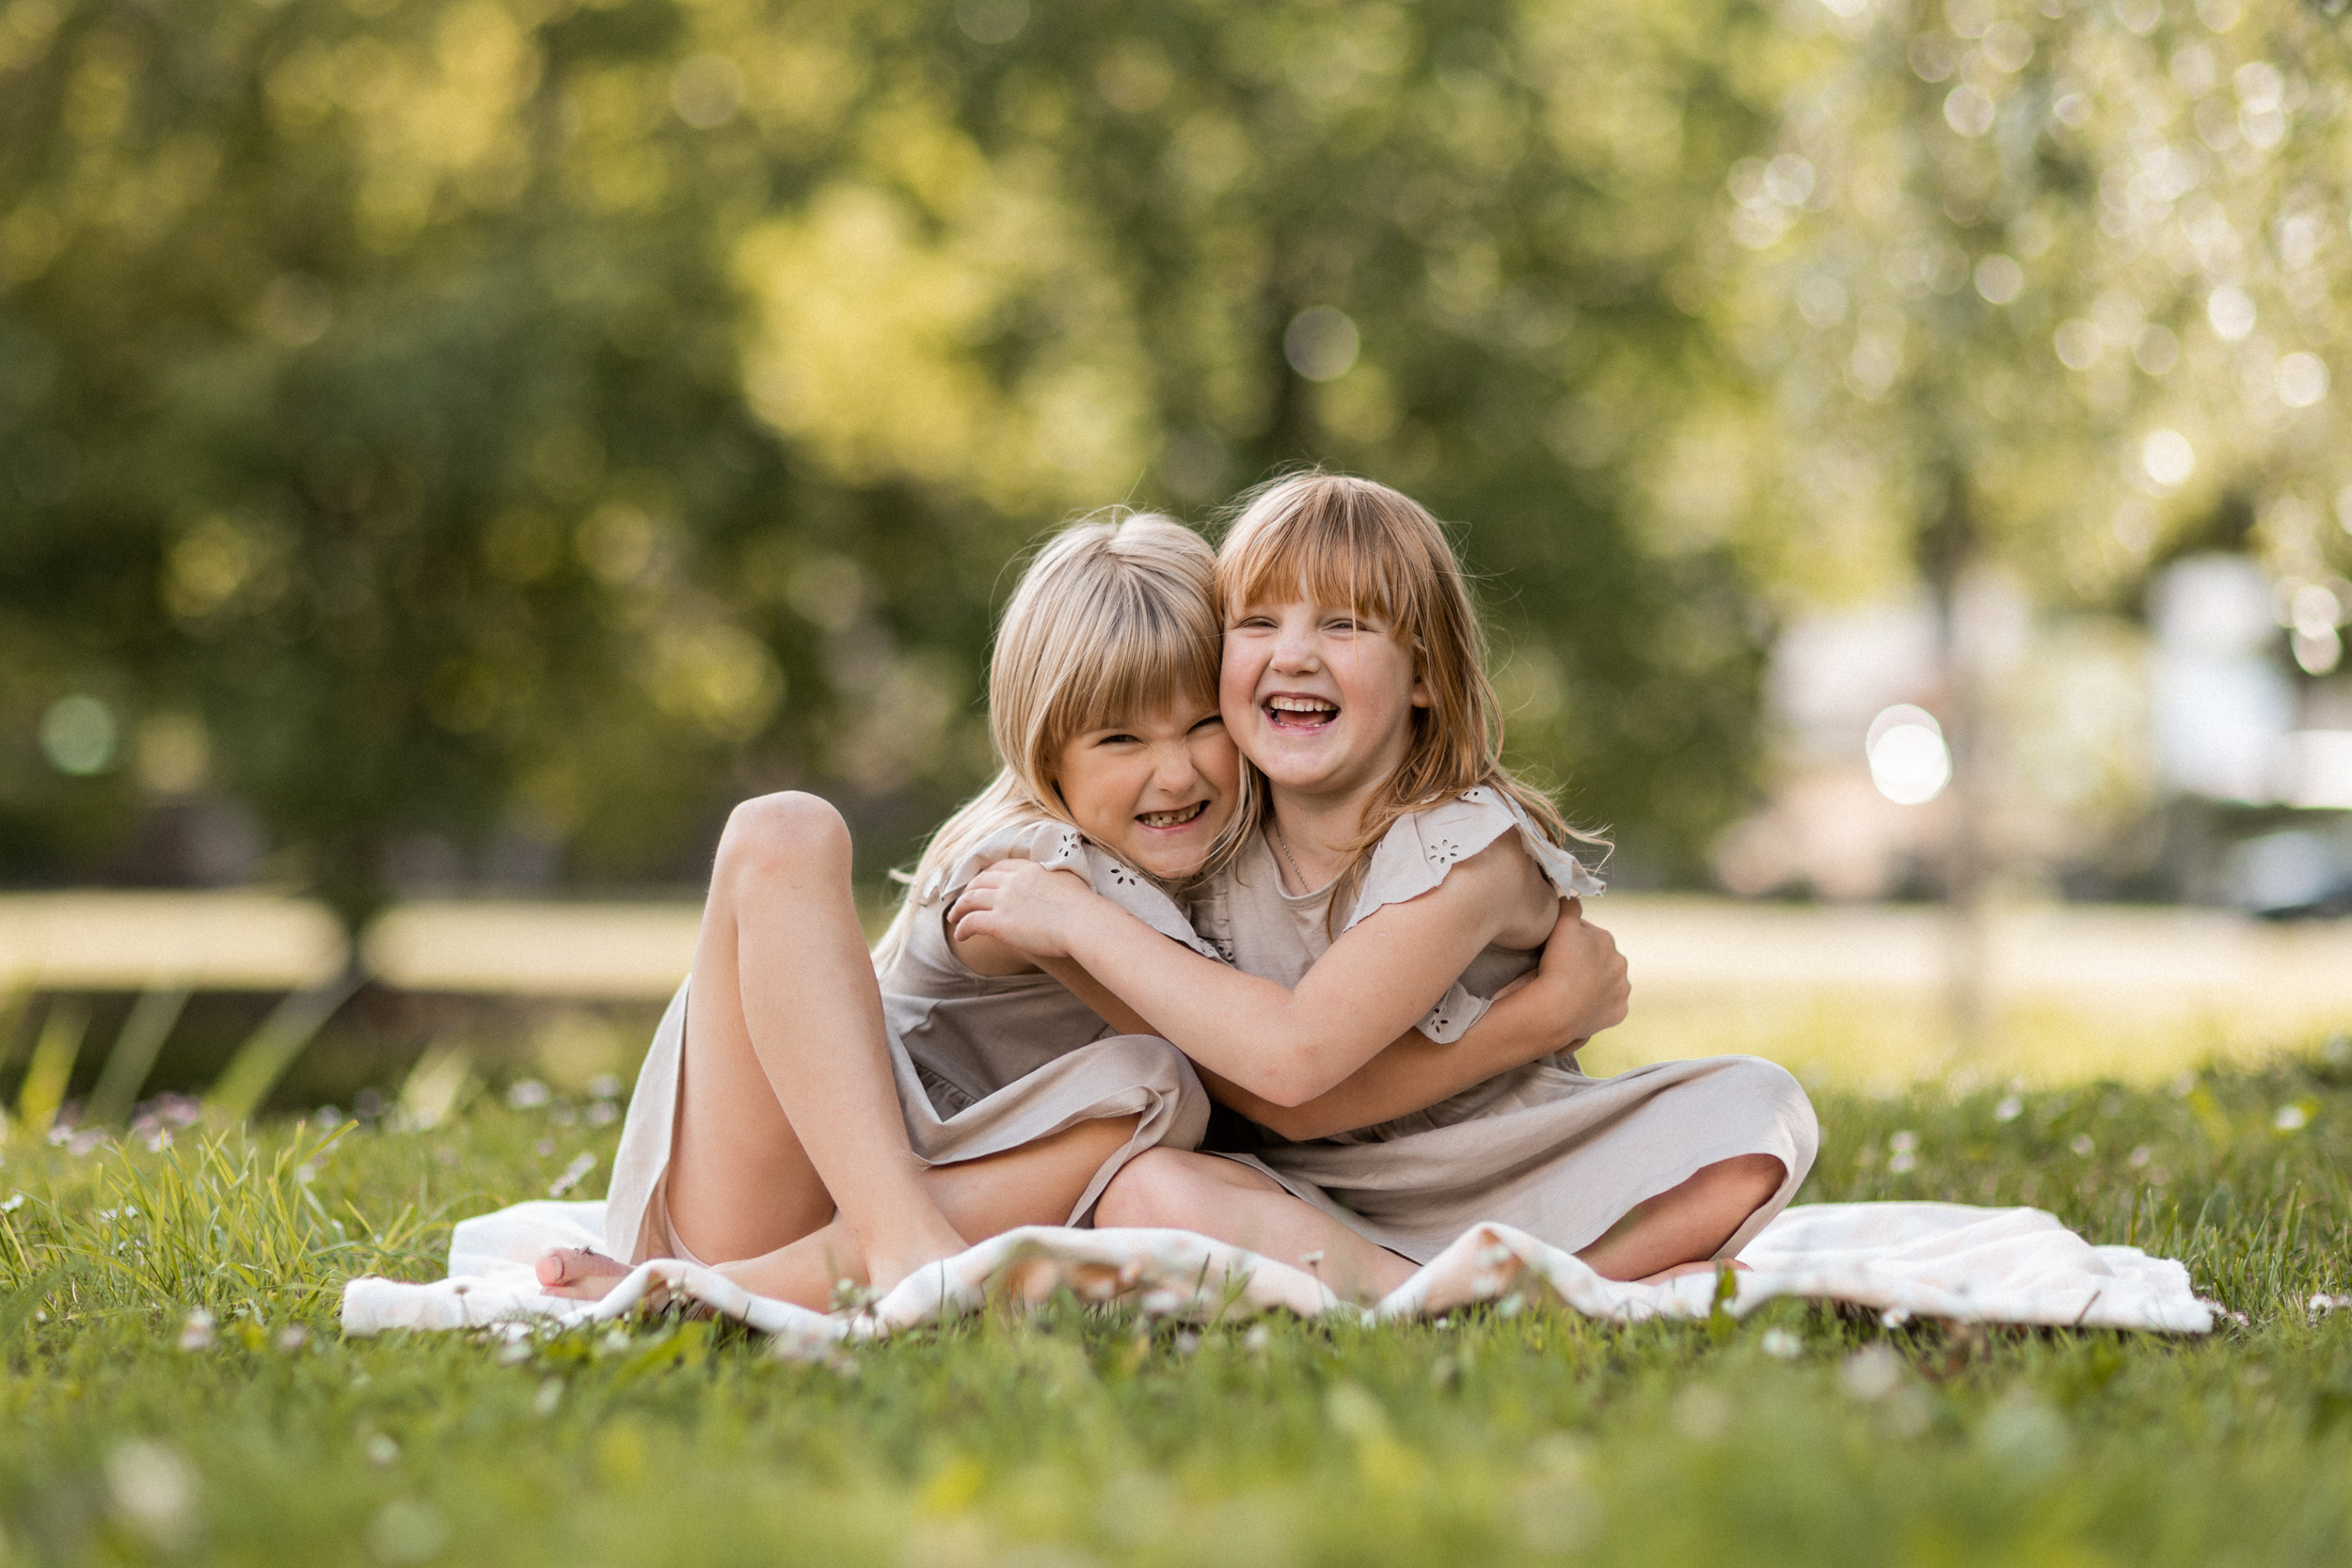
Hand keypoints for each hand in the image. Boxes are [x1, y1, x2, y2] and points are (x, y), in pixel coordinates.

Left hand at [946, 859, 1099, 958]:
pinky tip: (960, 935)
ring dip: (959, 908)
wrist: (1083, 922)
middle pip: (980, 881)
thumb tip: (1058, 887)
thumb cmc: (1084, 907)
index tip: (982, 883)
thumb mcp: (1068, 882)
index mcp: (1029, 869)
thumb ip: (1055, 880)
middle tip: (963, 901)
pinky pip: (971, 922)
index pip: (999, 867)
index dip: (987, 875)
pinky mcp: (999, 922)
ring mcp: (1003, 901)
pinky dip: (962, 928)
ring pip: (970, 899)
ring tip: (954, 917)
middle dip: (968, 890)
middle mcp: (1012, 881)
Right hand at [1514, 897, 1629, 1047]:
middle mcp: (1620, 963)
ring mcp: (1621, 989)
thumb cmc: (1557, 965)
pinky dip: (1597, 1006)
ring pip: (1607, 982)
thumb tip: (1573, 897)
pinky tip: (1582, 1007)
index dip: (1570, 940)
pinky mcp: (1619, 1012)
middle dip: (1585, 962)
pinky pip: (1608, 1006)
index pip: (1587, 934)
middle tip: (1562, 971)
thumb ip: (1569, 905)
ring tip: (1572, 991)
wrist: (1558, 1008)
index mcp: (1606, 940)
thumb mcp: (1560, 924)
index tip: (1556, 949)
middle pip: (1599, 959)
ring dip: (1593, 984)